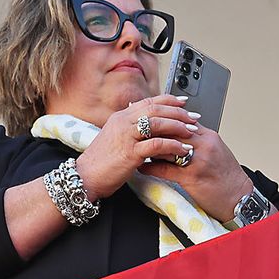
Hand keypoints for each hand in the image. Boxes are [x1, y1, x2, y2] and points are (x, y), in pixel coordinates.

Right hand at [75, 95, 194, 199]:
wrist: (85, 177)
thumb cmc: (101, 162)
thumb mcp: (115, 138)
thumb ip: (130, 129)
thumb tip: (147, 126)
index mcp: (121, 117)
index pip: (149, 102)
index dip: (169, 100)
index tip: (184, 103)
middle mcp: (123, 122)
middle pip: (156, 109)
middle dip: (178, 112)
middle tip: (194, 118)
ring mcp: (126, 136)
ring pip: (157, 123)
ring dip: (178, 127)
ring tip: (192, 132)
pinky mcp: (129, 152)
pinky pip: (157, 144)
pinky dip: (173, 145)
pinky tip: (183, 149)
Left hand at [137, 125, 253, 221]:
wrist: (239, 198)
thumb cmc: (226, 178)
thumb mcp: (215, 153)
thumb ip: (198, 141)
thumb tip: (180, 133)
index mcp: (209, 137)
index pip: (181, 120)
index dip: (163, 119)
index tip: (147, 118)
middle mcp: (204, 145)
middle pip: (172, 130)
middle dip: (152, 130)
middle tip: (135, 129)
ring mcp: (198, 160)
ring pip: (167, 146)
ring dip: (148, 147)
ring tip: (135, 147)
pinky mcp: (191, 177)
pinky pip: (165, 169)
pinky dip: (150, 168)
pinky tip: (141, 167)